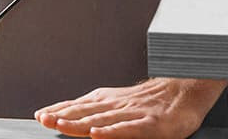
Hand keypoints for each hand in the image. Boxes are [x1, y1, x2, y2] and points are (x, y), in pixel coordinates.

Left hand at [34, 78, 224, 138]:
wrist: (186, 92)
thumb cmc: (154, 102)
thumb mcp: (123, 103)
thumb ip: (102, 111)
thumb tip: (78, 118)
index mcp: (110, 99)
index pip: (80, 104)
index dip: (60, 109)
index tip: (41, 115)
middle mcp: (118, 104)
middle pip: (86, 111)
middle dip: (63, 115)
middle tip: (44, 120)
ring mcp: (134, 113)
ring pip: (103, 118)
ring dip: (80, 122)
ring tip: (62, 125)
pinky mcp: (151, 124)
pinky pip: (129, 128)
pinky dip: (112, 131)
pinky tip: (98, 134)